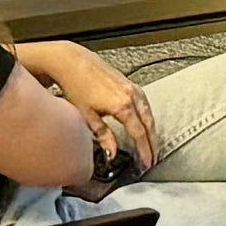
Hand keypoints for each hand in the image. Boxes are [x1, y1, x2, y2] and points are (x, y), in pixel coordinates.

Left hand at [41, 46, 153, 177]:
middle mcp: (132, 96)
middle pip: (149, 125)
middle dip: (152, 144)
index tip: (147, 163)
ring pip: (149, 114)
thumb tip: (112, 153)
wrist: (72, 62)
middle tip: (153, 160)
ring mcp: (133, 88)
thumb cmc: (76, 85)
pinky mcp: (130, 83)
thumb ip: (103, 136)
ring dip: (151, 131)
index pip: (139, 134)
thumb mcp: (87, 116)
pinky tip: (144, 124)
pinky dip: (148, 117)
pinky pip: (145, 104)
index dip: (144, 151)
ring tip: (151, 146)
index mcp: (123, 106)